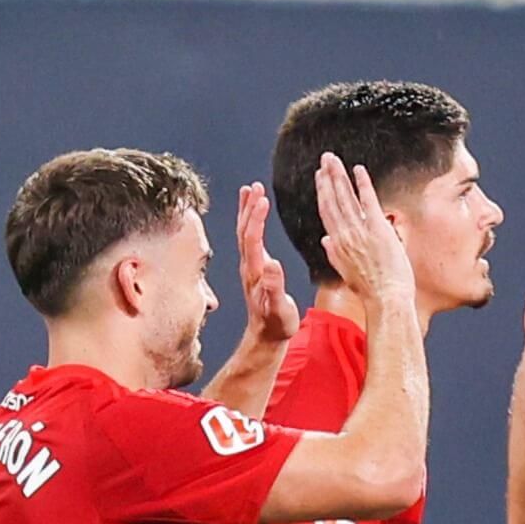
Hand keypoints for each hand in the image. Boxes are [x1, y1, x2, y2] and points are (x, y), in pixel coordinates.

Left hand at [237, 182, 299, 343]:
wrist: (267, 337)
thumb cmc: (276, 325)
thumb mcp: (280, 309)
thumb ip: (275, 288)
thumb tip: (273, 265)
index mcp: (255, 273)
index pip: (252, 239)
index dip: (256, 218)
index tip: (261, 198)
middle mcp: (249, 267)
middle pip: (245, 231)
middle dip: (249, 208)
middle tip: (255, 186)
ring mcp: (250, 267)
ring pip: (244, 233)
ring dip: (247, 211)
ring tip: (250, 190)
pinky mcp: (253, 268)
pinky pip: (249, 239)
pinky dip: (249, 222)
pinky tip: (253, 213)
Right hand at [314, 152, 415, 305]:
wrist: (385, 299)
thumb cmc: (370, 290)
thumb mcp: (346, 272)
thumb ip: (334, 254)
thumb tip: (325, 241)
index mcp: (337, 245)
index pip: (326, 212)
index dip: (322, 193)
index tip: (319, 177)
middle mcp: (344, 236)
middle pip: (332, 200)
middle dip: (327, 178)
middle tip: (325, 159)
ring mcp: (360, 231)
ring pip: (345, 198)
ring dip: (339, 176)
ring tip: (334, 160)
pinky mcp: (377, 229)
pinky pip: (367, 201)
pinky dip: (362, 184)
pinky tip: (358, 170)